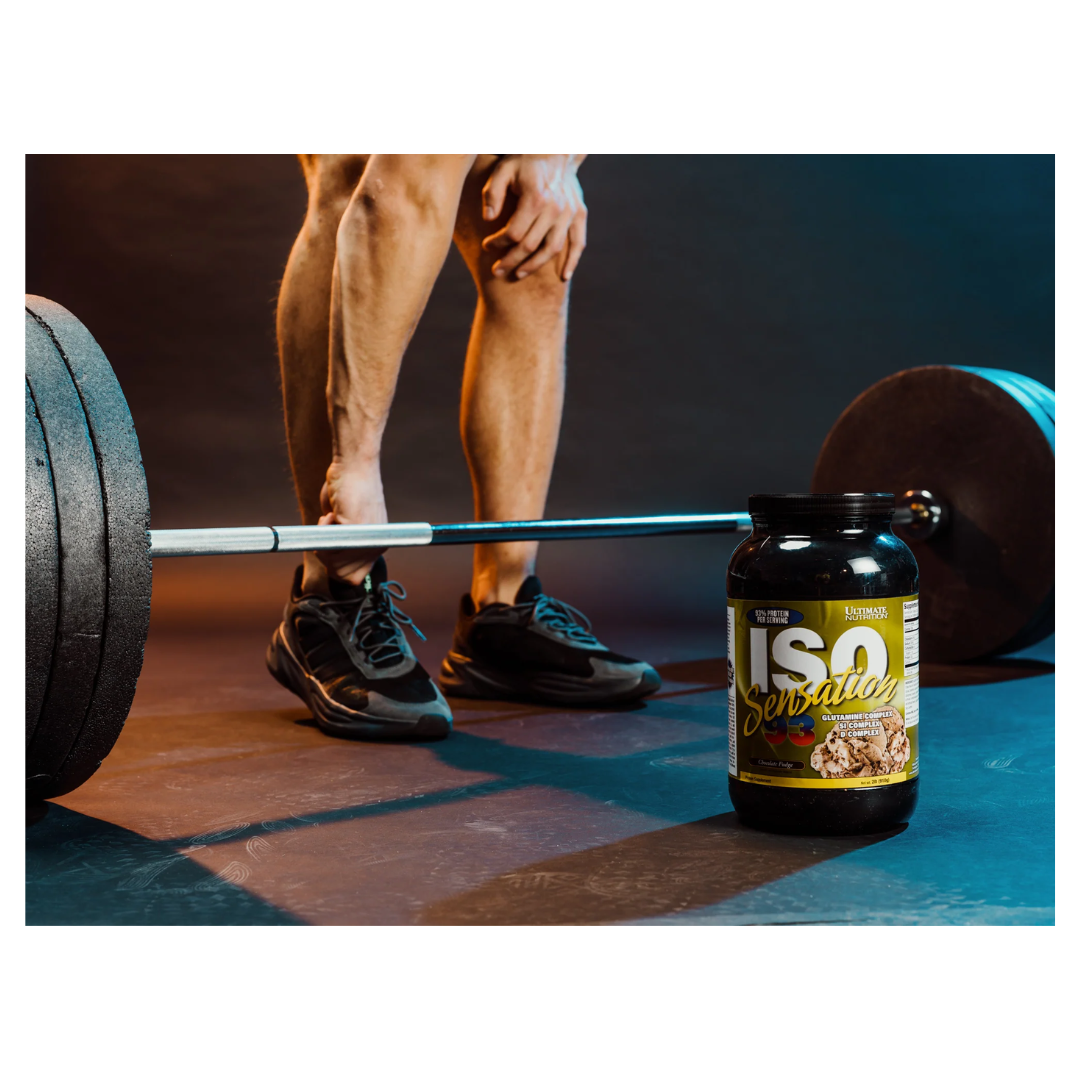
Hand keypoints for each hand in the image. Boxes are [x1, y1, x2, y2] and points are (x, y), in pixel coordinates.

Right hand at [315, 461, 388, 583]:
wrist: (354, 466)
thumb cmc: (347, 490)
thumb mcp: (346, 524)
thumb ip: (342, 544)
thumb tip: (329, 560)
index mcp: (376, 547)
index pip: (353, 579)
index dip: (334, 567)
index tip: (330, 547)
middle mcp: (376, 546)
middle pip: (340, 574)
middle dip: (326, 555)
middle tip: (331, 529)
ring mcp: (368, 539)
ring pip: (331, 561)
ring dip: (323, 539)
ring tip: (333, 518)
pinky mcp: (356, 528)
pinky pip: (327, 542)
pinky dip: (322, 527)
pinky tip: (332, 512)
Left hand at [481, 155, 586, 281]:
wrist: (556, 149)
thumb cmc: (524, 161)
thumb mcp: (503, 170)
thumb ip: (492, 193)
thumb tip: (488, 218)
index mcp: (535, 198)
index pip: (514, 233)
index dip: (497, 243)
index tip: (486, 246)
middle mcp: (555, 208)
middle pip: (530, 245)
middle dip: (510, 260)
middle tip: (496, 270)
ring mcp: (570, 213)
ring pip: (552, 249)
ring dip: (534, 265)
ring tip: (518, 274)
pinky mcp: (580, 214)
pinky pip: (578, 243)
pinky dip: (572, 261)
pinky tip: (563, 276)